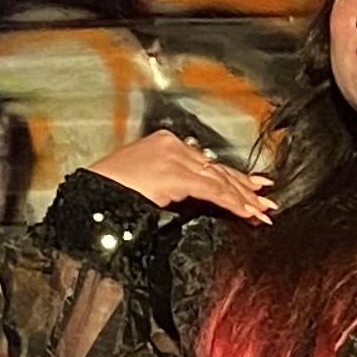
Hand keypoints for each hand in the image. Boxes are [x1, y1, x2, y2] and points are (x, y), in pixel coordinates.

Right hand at [84, 129, 274, 224]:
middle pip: (217, 168)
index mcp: (166, 143)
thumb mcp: (148, 185)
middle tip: (266, 202)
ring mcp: (173, 157)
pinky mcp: (173, 173)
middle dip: (244, 188)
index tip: (253, 187)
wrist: (91, 195)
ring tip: (260, 212)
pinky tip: (244, 211)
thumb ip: (173, 185)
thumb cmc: (112, 194)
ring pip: (218, 178)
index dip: (233, 177)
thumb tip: (196, 196)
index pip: (207, 162)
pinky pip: (210, 188)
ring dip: (242, 198)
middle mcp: (173, 145)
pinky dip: (231, 201)